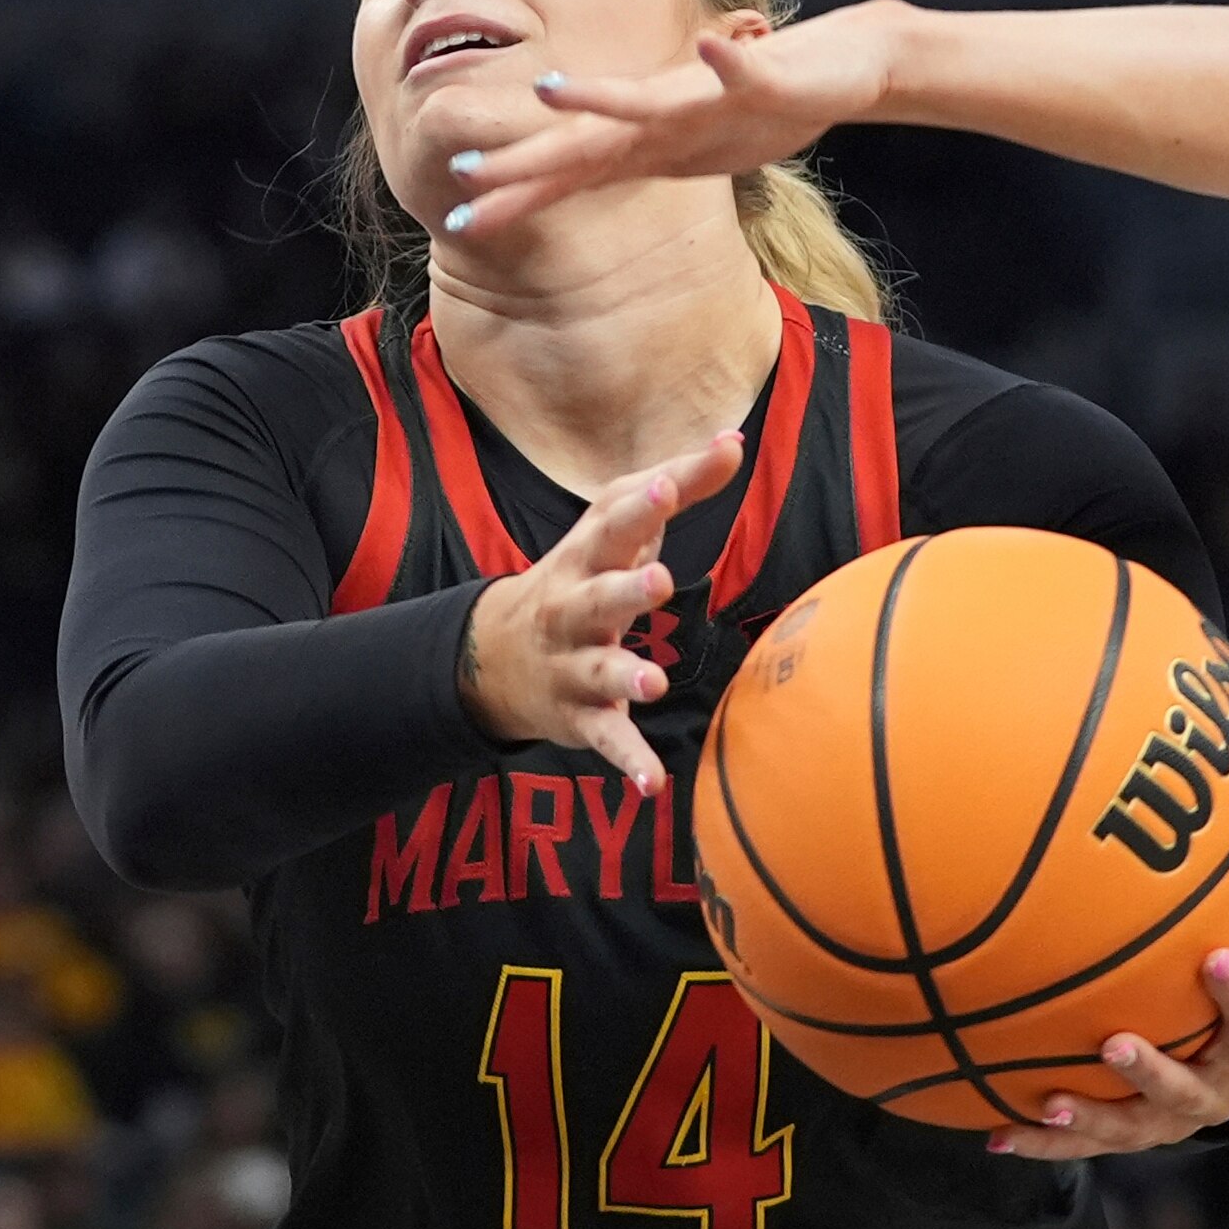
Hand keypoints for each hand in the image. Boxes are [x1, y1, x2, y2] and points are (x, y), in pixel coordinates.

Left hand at [438, 7, 903, 240]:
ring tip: (548, 88)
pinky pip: (743, 71)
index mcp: (648, 141)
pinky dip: (727, 61)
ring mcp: (705, 96)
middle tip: (464, 175)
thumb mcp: (693, 153)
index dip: (517, 197)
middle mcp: (663, 116)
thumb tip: (588, 179)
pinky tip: (713, 44)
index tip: (459, 222)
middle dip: (528, 164)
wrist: (840, 63)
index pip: (571, 174)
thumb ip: (641, 162)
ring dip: (598, 94)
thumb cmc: (764, 110)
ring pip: (646, 99)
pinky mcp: (761, 78)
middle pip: (587, 145)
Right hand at [456, 431, 748, 796]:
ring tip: (653, 684)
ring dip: (624, 675)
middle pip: (597, 596)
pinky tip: (653, 786)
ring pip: (597, 670)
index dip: (640, 505)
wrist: (494, 656)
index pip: (612, 523)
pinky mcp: (579, 716)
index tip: (667, 486)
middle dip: (626, 588)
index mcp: (586, 556)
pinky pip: (605, 741)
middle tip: (660, 580)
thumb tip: (734, 441)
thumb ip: (676, 484)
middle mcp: (572, 609)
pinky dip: (628, 763)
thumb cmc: (582, 575)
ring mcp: (572, 665)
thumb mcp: (615, 528)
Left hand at [990, 825, 1228, 1160]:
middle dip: (1151, 1070)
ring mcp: (1170, 1120)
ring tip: (1051, 1101)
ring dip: (1091, 1117)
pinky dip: (1044, 1143)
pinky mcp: (1131, 1136)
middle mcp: (1215, 1090)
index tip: (1215, 959)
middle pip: (1186, 1088)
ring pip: (1131, 1126)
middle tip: (1112, 1043)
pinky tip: (998, 1136)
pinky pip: (1085, 1145)